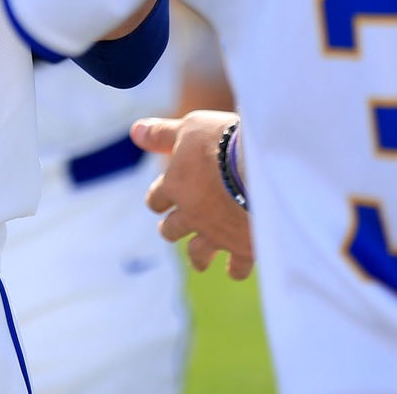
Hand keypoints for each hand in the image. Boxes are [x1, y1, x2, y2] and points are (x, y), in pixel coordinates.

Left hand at [133, 110, 253, 278]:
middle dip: (173, 228)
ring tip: (200, 261)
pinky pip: (236, 267)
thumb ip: (162, 134)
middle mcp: (191, 215)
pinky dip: (236, 269)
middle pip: (172, 228)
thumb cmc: (224, 141)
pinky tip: (236, 269)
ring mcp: (216, 234)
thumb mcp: (190, 127)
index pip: (156, 198)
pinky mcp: (243, 246)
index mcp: (175, 186)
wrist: (261, 168)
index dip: (159, 199)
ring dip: (198, 256)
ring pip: (198, 253)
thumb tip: (134, 132)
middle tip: (176, 229)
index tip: (161, 200)